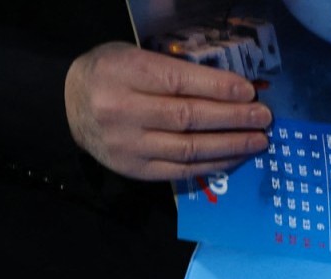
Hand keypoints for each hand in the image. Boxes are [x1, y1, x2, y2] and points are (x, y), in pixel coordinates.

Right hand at [64, 42, 271, 181]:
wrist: (67, 106)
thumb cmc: (110, 75)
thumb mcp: (133, 57)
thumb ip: (172, 70)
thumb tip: (229, 88)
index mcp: (123, 73)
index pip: (179, 82)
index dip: (218, 88)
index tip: (248, 92)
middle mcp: (123, 110)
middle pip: (188, 117)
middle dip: (233, 118)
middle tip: (263, 117)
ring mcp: (128, 144)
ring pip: (189, 148)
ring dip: (231, 145)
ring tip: (258, 139)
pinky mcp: (134, 169)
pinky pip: (182, 169)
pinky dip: (214, 163)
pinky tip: (236, 156)